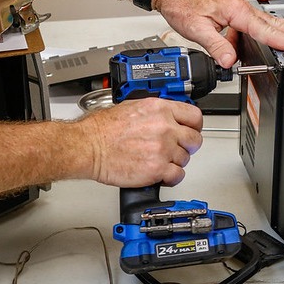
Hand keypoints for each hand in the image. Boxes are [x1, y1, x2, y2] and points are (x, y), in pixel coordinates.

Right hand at [81, 98, 202, 186]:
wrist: (88, 146)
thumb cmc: (104, 128)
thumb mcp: (135, 106)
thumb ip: (158, 111)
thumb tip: (169, 116)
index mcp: (161, 109)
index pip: (195, 116)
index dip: (195, 126)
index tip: (191, 131)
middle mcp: (165, 128)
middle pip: (194, 140)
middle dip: (188, 146)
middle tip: (179, 148)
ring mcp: (163, 149)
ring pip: (185, 159)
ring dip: (176, 162)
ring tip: (161, 160)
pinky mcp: (156, 169)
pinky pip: (177, 176)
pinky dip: (171, 177)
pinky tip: (162, 174)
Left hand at [153, 0, 283, 67]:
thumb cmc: (183, 5)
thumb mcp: (196, 29)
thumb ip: (216, 45)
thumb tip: (230, 61)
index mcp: (236, 11)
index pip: (266, 30)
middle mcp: (242, 7)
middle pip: (275, 23)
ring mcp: (240, 8)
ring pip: (270, 20)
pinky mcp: (236, 11)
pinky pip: (260, 19)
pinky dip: (274, 25)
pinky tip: (280, 29)